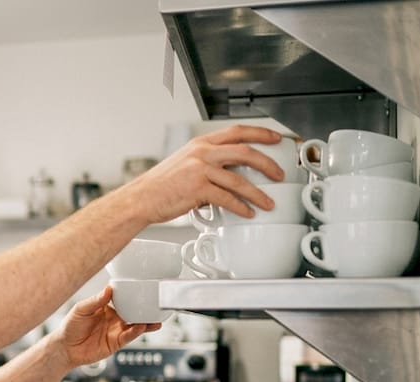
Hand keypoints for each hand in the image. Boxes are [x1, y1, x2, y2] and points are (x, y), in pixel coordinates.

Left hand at [53, 286, 154, 367]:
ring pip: (135, 325)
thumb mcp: (81, 309)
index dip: (132, 294)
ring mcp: (116, 331)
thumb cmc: (70, 326)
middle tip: (156, 304)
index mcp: (106, 307)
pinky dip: (136, 332)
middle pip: (133, 312)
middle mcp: (114, 318)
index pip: (123, 299)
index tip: (143, 288)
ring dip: (146, 322)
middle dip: (145, 309)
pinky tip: (142, 327)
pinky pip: (129, 336)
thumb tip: (108, 289)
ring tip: (156, 319)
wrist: (65, 348)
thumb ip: (96, 300)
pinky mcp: (116, 343)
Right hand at [121, 124, 286, 223]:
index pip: (237, 131)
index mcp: (200, 144)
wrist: (140, 199)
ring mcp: (200, 170)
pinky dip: (240, 207)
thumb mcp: (184, 164)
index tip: (276, 139)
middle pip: (245, 152)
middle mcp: (201, 153)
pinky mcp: (197, 190)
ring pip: (239, 179)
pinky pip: (227, 198)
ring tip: (268, 202)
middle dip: (268, 163)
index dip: (260, 133)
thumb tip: (230, 173)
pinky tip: (247, 212)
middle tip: (279, 174)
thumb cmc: (160, 185)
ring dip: (258, 193)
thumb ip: (207, 163)